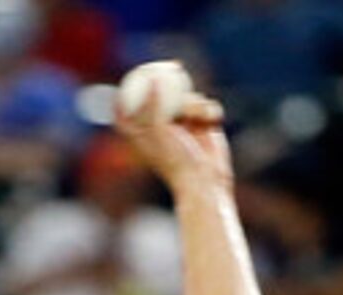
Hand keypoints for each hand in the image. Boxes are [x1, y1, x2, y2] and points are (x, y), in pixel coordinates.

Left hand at [114, 78, 232, 196]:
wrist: (205, 181)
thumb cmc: (178, 161)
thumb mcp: (160, 130)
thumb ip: (153, 105)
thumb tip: (154, 79)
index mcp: (146, 134)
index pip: (131, 111)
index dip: (130, 95)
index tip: (132, 77)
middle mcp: (163, 129)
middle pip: (161, 98)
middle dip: (168, 80)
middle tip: (174, 66)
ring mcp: (184, 128)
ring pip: (189, 100)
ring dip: (197, 104)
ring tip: (198, 117)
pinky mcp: (204, 128)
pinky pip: (207, 108)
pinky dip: (210, 111)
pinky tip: (213, 120)